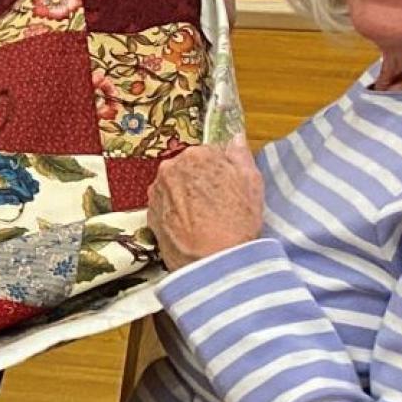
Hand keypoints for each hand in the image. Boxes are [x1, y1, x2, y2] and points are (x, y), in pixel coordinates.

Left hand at [148, 144, 263, 272]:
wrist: (212, 261)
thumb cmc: (237, 222)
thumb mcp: (251, 182)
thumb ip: (240, 156)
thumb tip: (235, 139)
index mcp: (196, 155)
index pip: (209, 154)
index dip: (221, 170)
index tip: (228, 185)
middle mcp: (169, 168)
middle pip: (188, 169)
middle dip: (200, 181)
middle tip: (218, 203)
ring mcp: (156, 192)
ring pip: (175, 187)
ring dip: (186, 196)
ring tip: (204, 218)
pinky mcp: (149, 214)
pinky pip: (166, 206)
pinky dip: (176, 212)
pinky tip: (191, 226)